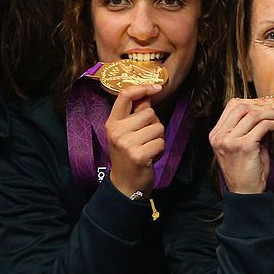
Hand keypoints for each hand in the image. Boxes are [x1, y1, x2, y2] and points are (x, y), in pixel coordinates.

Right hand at [106, 83, 164, 197]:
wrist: (125, 185)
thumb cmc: (127, 156)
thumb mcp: (125, 133)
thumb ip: (135, 115)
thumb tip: (148, 95)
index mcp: (112, 123)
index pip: (125, 95)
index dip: (142, 88)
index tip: (156, 87)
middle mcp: (117, 131)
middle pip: (149, 112)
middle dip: (154, 124)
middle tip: (145, 139)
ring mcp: (127, 143)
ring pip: (158, 127)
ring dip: (158, 139)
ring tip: (147, 148)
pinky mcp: (139, 155)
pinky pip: (161, 142)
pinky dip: (160, 150)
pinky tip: (150, 158)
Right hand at [208, 97, 273, 193]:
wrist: (246, 193)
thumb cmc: (247, 171)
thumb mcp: (245, 145)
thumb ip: (252, 127)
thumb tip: (270, 109)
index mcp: (217, 134)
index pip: (232, 106)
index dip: (253, 101)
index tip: (269, 104)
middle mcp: (220, 136)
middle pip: (242, 106)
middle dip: (264, 104)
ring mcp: (229, 141)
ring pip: (254, 114)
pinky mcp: (243, 146)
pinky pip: (263, 126)